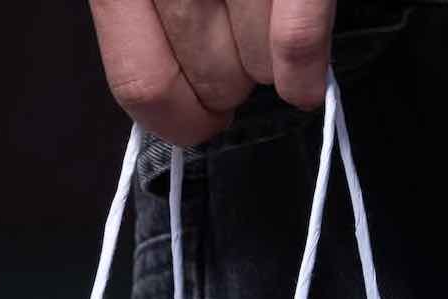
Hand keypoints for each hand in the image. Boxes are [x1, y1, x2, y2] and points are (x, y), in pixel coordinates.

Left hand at [87, 0, 334, 146]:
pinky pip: (294, 40)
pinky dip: (303, 71)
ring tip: (272, 36)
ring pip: (251, 65)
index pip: (141, 82)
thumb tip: (165, 101)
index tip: (199, 125)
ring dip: (267, 70)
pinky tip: (306, 85)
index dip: (174, 120)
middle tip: (241, 64)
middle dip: (227, 89)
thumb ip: (147, 23)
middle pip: (204, 78)